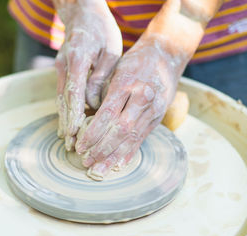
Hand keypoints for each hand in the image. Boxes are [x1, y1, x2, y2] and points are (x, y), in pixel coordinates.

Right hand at [55, 1, 121, 150]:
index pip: (74, 92)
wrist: (82, 13)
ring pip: (60, 99)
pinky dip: (65, 110)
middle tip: (70, 145)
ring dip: (64, 120)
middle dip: (67, 124)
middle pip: (64, 100)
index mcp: (77, 60)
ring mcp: (60, 69)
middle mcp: (64, 66)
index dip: (74, 114)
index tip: (75, 132)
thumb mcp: (110, 50)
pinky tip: (68, 124)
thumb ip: (102, 77)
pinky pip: (62, 94)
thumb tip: (95, 103)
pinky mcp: (62, 71)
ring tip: (67, 141)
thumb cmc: (101, 30)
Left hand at [75, 35, 185, 178]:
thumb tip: (83, 116)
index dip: (93, 133)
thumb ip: (99, 90)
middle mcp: (142, 97)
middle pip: (120, 130)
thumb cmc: (134, 62)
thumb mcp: (114, 69)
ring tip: (99, 170)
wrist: (166, 55)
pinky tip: (118, 164)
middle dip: (102, 149)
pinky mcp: (158, 117)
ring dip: (114, 156)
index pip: (107, 114)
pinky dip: (129, 152)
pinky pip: (142, 137)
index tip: (80, 146)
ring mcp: (153, 109)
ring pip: (132, 137)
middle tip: (86, 162)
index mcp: (127, 83)